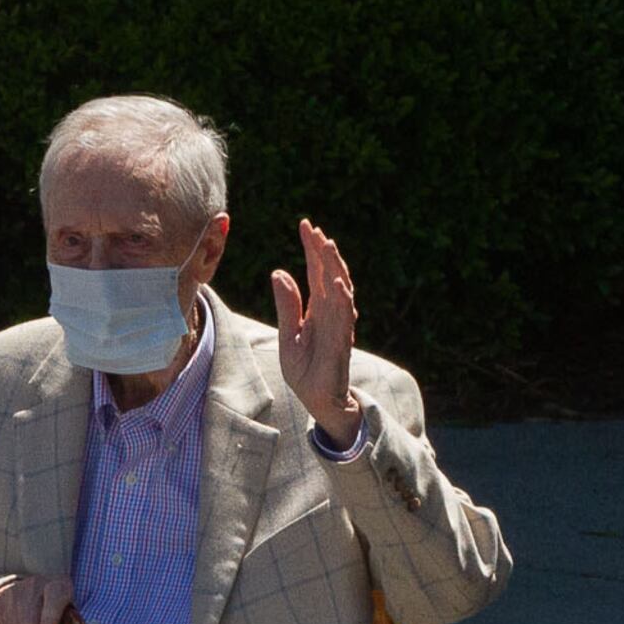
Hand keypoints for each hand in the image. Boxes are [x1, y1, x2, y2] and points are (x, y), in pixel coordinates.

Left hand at [271, 217, 364, 448]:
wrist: (317, 398)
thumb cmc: (304, 368)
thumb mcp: (288, 334)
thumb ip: (286, 305)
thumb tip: (279, 272)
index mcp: (318, 308)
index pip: (316, 272)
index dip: (312, 249)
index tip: (305, 225)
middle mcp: (331, 313)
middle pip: (330, 275)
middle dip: (323, 252)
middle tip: (315, 230)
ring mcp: (339, 326)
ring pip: (340, 291)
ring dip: (335, 268)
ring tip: (328, 247)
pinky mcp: (340, 343)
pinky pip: (343, 318)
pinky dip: (342, 300)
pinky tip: (337, 284)